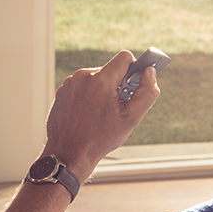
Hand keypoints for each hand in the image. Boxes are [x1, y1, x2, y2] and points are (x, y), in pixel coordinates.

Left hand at [41, 51, 159, 177]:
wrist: (69, 153)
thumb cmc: (100, 138)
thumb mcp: (131, 118)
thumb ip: (147, 92)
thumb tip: (150, 72)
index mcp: (101, 80)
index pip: (125, 57)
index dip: (134, 69)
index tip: (134, 84)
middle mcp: (83, 77)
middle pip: (110, 70)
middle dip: (118, 85)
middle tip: (117, 106)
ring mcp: (70, 83)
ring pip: (96, 78)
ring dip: (102, 91)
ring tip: (100, 113)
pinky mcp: (62, 91)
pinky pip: (82, 86)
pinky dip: (88, 96)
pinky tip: (88, 114)